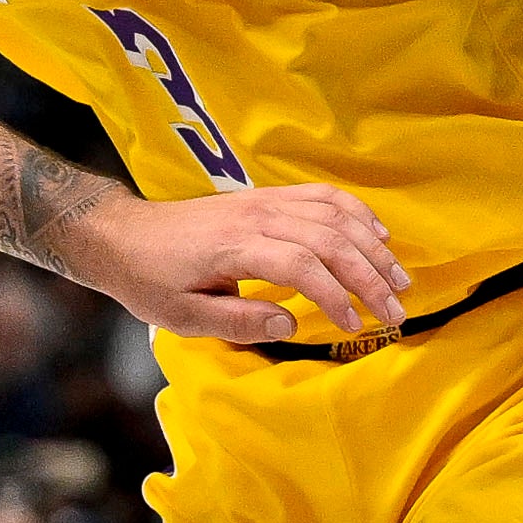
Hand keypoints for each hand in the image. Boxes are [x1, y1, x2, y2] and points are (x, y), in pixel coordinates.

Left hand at [61, 183, 408, 348]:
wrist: (123, 235)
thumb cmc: (150, 281)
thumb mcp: (182, 317)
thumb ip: (237, 323)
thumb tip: (291, 326)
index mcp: (234, 247)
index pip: (301, 266)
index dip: (335, 296)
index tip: (356, 325)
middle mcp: (256, 216)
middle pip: (329, 238)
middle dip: (369, 276)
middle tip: (396, 311)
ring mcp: (263, 201)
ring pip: (333, 214)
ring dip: (372, 246)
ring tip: (399, 279)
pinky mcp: (266, 196)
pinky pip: (321, 196)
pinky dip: (356, 212)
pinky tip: (377, 235)